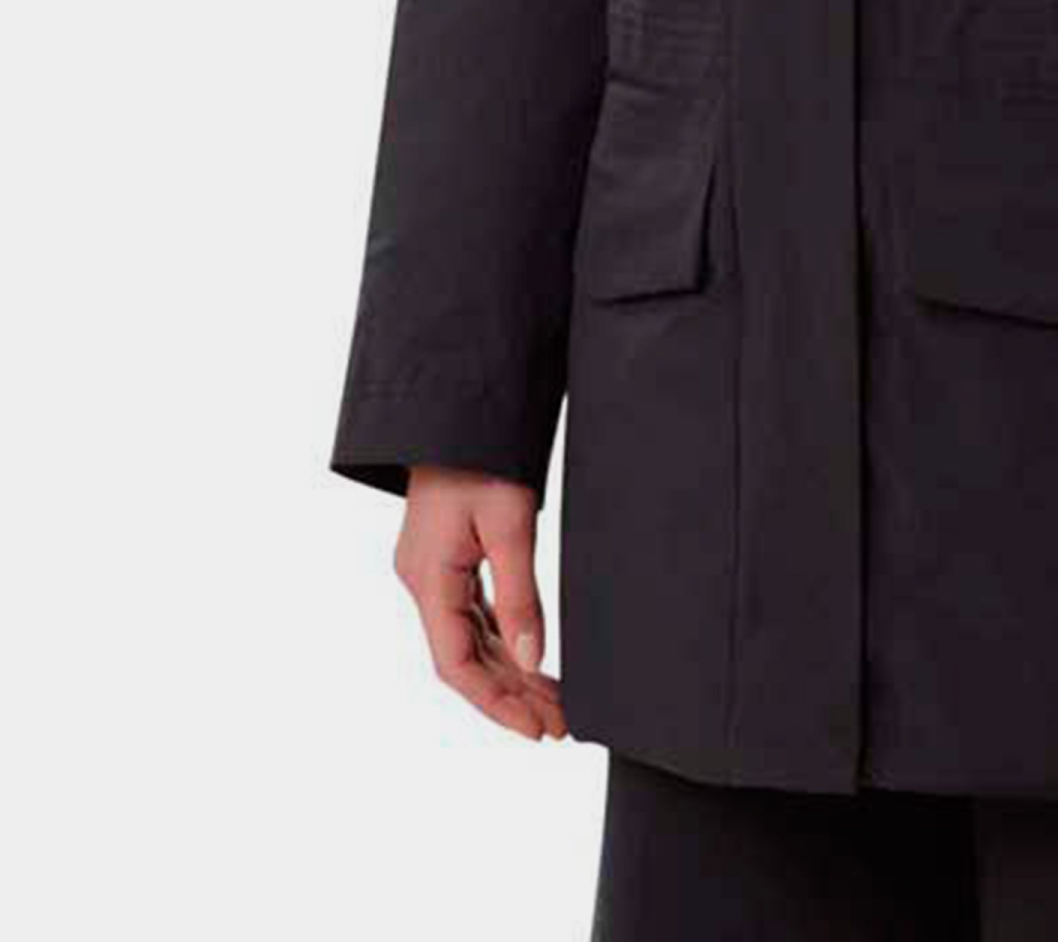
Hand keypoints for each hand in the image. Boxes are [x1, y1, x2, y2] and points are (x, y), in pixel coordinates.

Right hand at [394, 468, 568, 740]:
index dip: (496, 704)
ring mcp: (430, 570)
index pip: (457, 665)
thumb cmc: (483, 457)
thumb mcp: (509, 525)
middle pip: (464, 659)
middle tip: (558, 725)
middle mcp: (422, 582)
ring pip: (468, 638)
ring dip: (507, 671)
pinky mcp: (443, 557)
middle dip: (510, 695)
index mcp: (429, 580)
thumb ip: (521, 597)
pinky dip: (498, 640)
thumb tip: (534, 663)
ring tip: (552, 701)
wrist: (457, 406)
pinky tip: (527, 658)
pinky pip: (469, 613)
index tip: (537, 729)